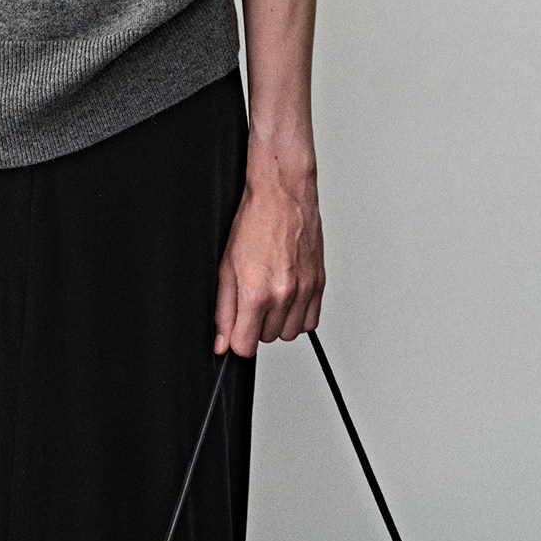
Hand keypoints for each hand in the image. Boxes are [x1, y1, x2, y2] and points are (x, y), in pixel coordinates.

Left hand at [213, 132, 324, 357]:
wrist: (282, 195)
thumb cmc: (254, 222)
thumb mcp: (226, 267)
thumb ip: (223, 310)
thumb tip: (221, 340)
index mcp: (256, 292)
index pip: (245, 345)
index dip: (236, 340)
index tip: (235, 329)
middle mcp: (284, 294)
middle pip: (267, 339)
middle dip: (256, 325)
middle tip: (251, 299)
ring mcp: (305, 290)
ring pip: (289, 333)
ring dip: (278, 321)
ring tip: (269, 295)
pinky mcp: (319, 283)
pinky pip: (310, 321)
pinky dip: (298, 314)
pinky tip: (287, 295)